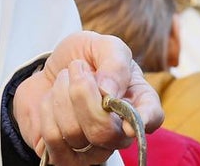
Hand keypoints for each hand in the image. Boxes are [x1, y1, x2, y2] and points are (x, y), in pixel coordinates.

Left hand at [12, 32, 164, 164]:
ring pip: (75, 133)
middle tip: (77, 67)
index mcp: (138, 100)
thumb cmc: (84, 58)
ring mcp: (93, 149)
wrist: (50, 71)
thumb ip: (114, 62)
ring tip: (64, 79)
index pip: (151, 117)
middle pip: (105, 132)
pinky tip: (53, 100)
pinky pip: (54, 138)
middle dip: (83, 94)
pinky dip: (47, 109)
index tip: (124, 118)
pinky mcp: (65, 156)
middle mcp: (120, 131)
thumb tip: (109, 93)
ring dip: (61, 94)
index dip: (143, 119)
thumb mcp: (102, 45)